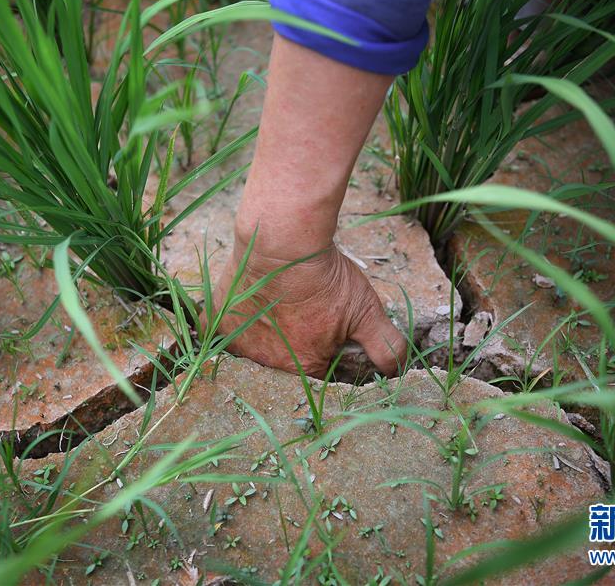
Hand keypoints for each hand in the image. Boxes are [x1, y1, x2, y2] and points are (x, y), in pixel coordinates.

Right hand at [208, 237, 406, 378]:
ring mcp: (238, 343)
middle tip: (299, 312)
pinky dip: (230, 324)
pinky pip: (220, 333)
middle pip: (282, 362)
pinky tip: (244, 308)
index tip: (324, 327)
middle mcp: (267, 363)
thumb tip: (397, 370)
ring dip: (263, 334)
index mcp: (304, 367)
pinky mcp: (217, 321)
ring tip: (276, 306)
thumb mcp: (367, 310)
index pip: (317, 372)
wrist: (283, 242)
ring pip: (252, 348)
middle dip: (292, 343)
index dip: (324, 349)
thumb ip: (385, 345)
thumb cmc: (325, 277)